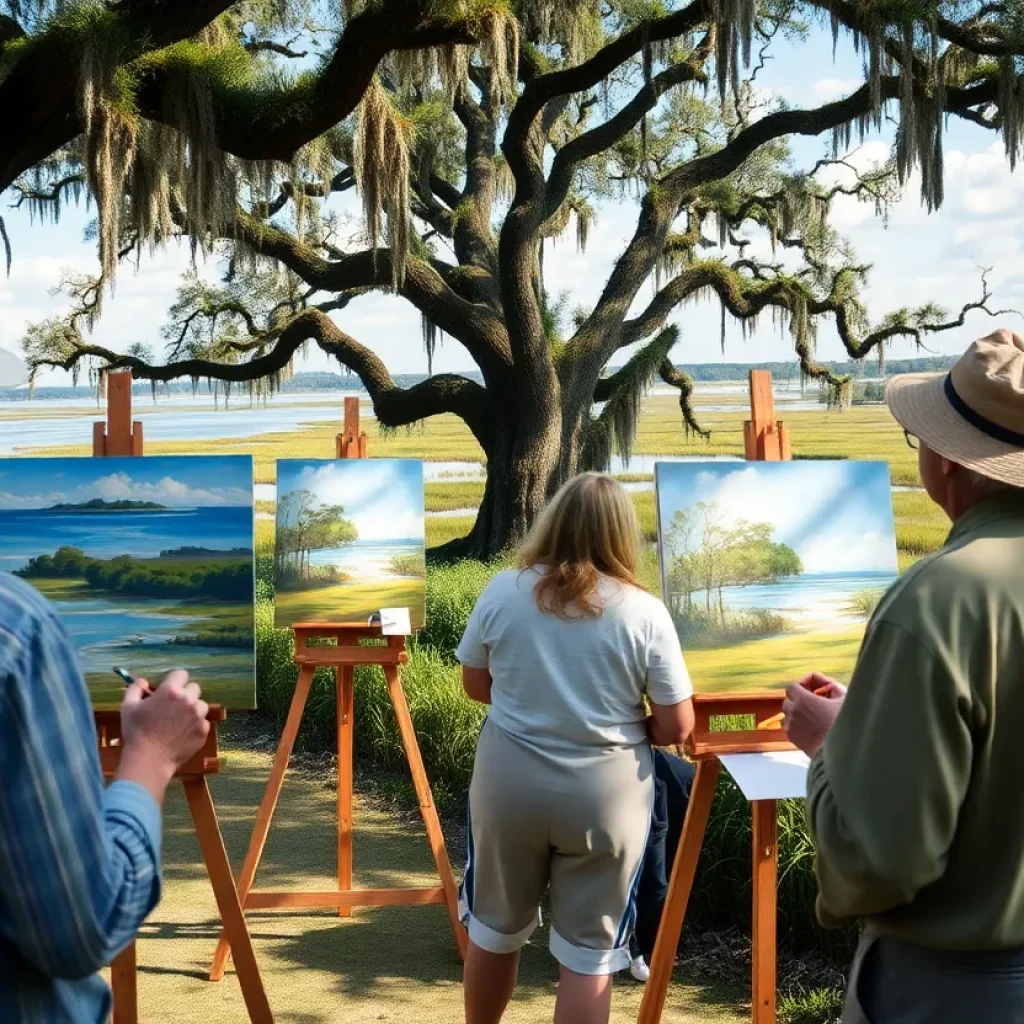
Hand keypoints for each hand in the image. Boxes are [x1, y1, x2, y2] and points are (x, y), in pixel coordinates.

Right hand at [117, 670, 209, 802]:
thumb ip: (135, 688)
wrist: (149, 760)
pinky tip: (182, 734)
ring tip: (179, 722)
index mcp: (171, 690)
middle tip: (174, 707)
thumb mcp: (128, 707)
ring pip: (201, 705)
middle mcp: (188, 700)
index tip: (170, 689)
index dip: (175, 680)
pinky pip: (203, 722)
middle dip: (185, 694)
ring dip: (192, 709)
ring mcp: (198, 715)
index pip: (181, 674)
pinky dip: (195, 726)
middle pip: (194, 688)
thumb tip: (143, 681)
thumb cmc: (136, 732)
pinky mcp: (204, 730)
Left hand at [782, 673, 845, 757]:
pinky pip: (791, 728)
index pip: (792, 686)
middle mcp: (793, 712)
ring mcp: (791, 727)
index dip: (803, 686)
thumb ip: (833, 687)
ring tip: (814, 717)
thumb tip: (826, 685)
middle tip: (815, 703)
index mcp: (803, 700)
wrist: (844, 752)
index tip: (814, 690)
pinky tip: (813, 728)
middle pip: (789, 700)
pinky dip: (798, 725)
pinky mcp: (793, 739)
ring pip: (789, 714)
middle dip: (800, 699)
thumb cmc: (845, 724)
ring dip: (798, 713)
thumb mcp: (844, 699)